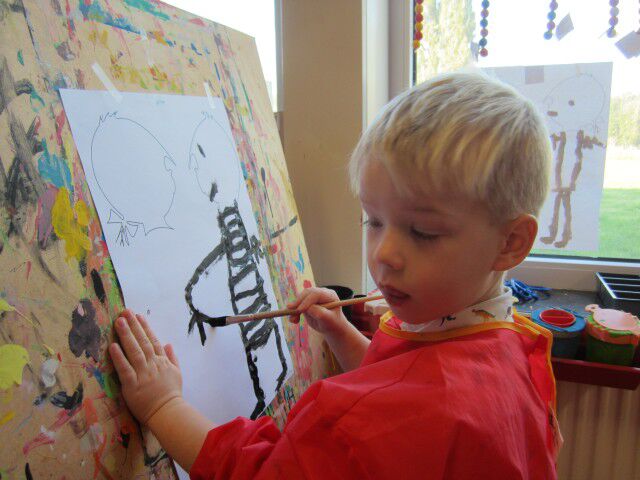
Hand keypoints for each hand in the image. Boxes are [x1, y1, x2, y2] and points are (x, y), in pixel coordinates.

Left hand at [109, 310, 182, 425]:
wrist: (168, 412)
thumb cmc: (171, 394)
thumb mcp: (177, 373)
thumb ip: (172, 358)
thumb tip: (168, 343)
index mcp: (162, 361)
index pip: (153, 340)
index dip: (145, 327)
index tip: (139, 316)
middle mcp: (152, 364)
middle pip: (142, 341)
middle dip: (133, 326)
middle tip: (125, 312)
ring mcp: (143, 373)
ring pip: (134, 350)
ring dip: (126, 335)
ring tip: (119, 322)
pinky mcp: (132, 385)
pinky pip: (124, 368)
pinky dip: (119, 357)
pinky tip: (113, 346)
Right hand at [287, 287, 348, 335]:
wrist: (330, 327)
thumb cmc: (332, 323)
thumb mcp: (328, 319)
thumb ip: (319, 313)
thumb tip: (307, 308)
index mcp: (329, 295)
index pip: (316, 294)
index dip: (307, 301)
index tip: (300, 310)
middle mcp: (320, 293)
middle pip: (306, 293)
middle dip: (298, 303)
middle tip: (290, 311)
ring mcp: (313, 297)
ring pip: (300, 298)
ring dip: (294, 308)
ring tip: (293, 320)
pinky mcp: (306, 302)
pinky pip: (297, 304)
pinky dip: (293, 311)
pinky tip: (294, 320)